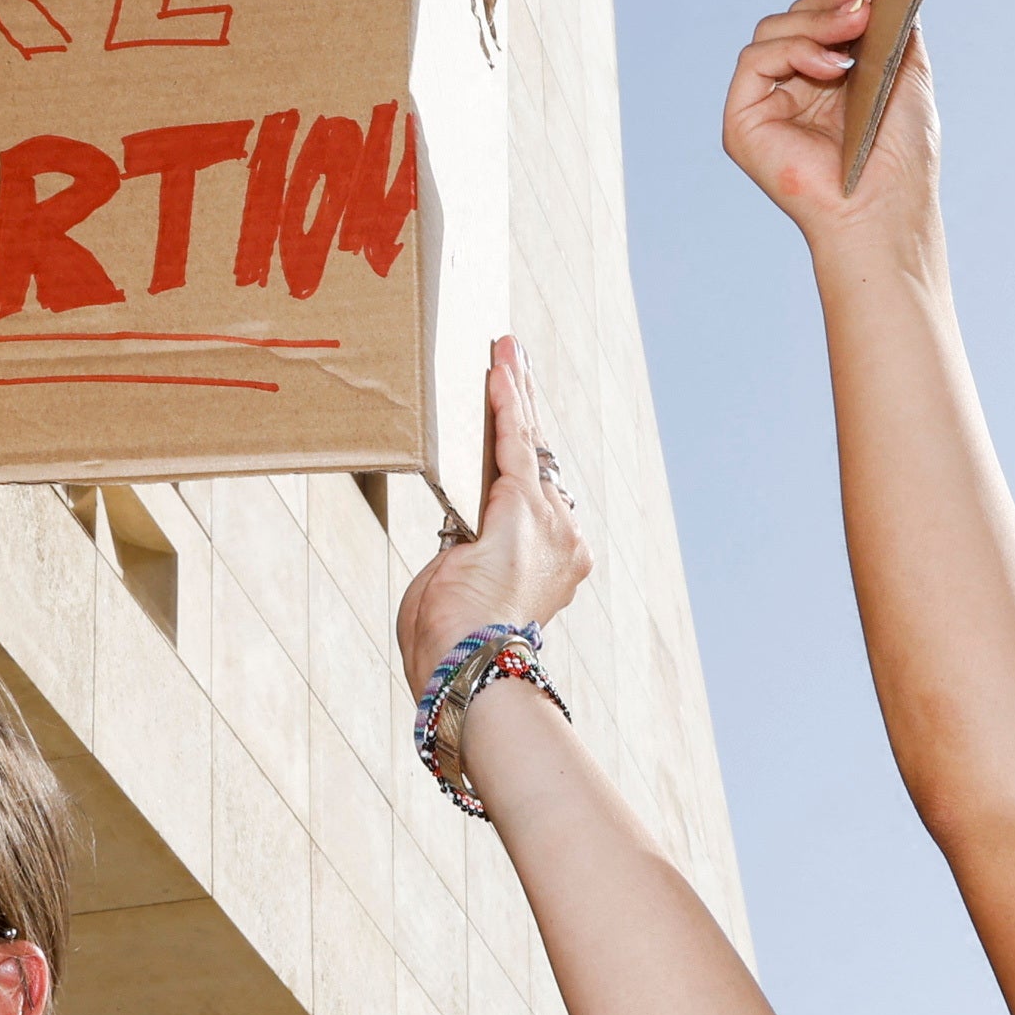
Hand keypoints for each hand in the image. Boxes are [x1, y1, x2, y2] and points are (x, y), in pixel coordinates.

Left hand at [398, 336, 590, 678]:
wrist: (469, 665)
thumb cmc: (454, 646)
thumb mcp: (461, 593)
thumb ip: (466, 556)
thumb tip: (462, 539)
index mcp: (551, 561)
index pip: (533, 491)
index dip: (522, 448)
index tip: (516, 417)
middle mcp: (561, 536)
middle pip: (539, 457)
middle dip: (525, 405)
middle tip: (514, 361)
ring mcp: (546, 520)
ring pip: (527, 442)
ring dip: (514, 391)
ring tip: (504, 349)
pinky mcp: (521, 506)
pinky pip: (512, 442)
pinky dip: (504, 403)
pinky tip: (497, 368)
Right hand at [721, 0, 942, 273]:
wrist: (888, 208)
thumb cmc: (904, 156)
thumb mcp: (905, 71)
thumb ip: (891, 25)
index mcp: (828, 79)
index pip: (818, 17)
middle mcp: (793, 89)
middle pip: (793, 16)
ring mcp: (766, 105)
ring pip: (772, 30)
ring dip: (817, 18)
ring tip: (858, 23)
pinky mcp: (743, 122)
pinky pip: (754, 60)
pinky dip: (793, 50)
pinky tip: (832, 65)